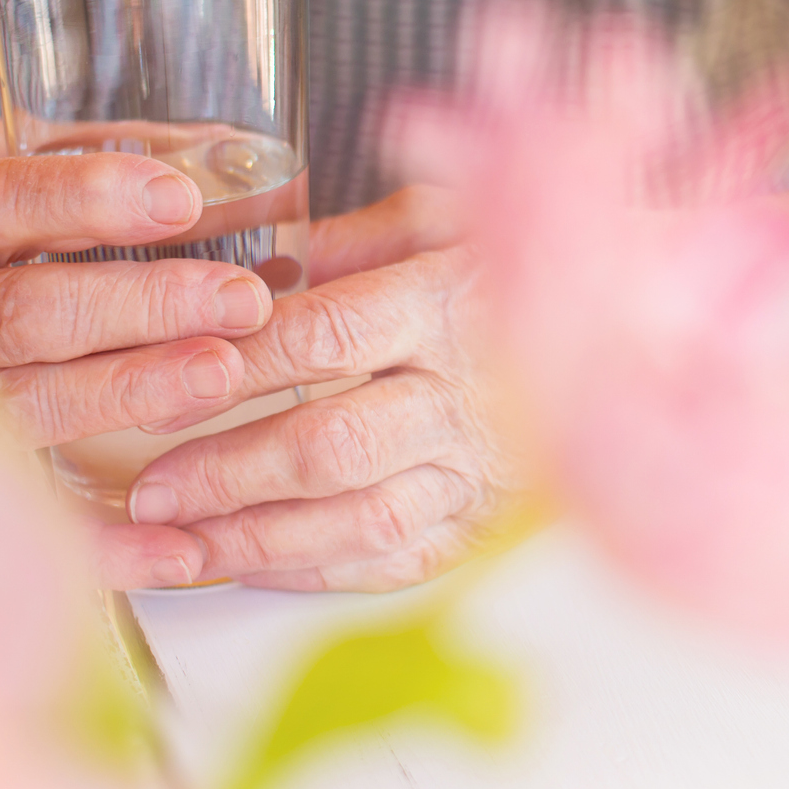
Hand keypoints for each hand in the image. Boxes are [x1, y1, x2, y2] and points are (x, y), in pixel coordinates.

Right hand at [0, 119, 279, 583]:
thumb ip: (90, 156)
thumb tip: (237, 156)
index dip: (87, 200)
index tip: (179, 201)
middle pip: (26, 313)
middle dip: (140, 307)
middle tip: (243, 300)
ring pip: (23, 407)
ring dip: (126, 395)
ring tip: (221, 377)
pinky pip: (21, 518)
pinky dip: (104, 544)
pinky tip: (184, 549)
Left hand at [103, 186, 515, 591]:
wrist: (635, 336)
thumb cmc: (527, 267)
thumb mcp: (448, 217)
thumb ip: (353, 237)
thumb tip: (256, 264)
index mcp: (448, 304)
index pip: (324, 340)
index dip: (234, 368)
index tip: (161, 386)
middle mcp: (468, 396)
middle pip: (331, 445)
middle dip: (229, 473)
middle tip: (152, 489)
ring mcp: (481, 471)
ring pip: (359, 519)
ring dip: (257, 538)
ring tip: (178, 545)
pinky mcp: (487, 524)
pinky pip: (396, 561)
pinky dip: (318, 571)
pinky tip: (253, 565)